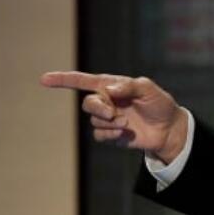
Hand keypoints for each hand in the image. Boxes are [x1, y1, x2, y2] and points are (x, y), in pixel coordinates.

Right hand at [41, 70, 188, 162]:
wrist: (169, 128)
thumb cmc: (160, 104)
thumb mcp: (149, 90)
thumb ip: (130, 87)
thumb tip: (109, 91)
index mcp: (112, 86)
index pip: (83, 81)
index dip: (63, 80)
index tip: (44, 79)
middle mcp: (107, 102)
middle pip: (88, 104)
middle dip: (98, 108)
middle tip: (114, 113)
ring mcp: (108, 119)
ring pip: (94, 121)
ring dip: (109, 122)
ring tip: (127, 123)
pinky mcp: (111, 134)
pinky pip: (99, 135)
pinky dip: (110, 134)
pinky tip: (123, 133)